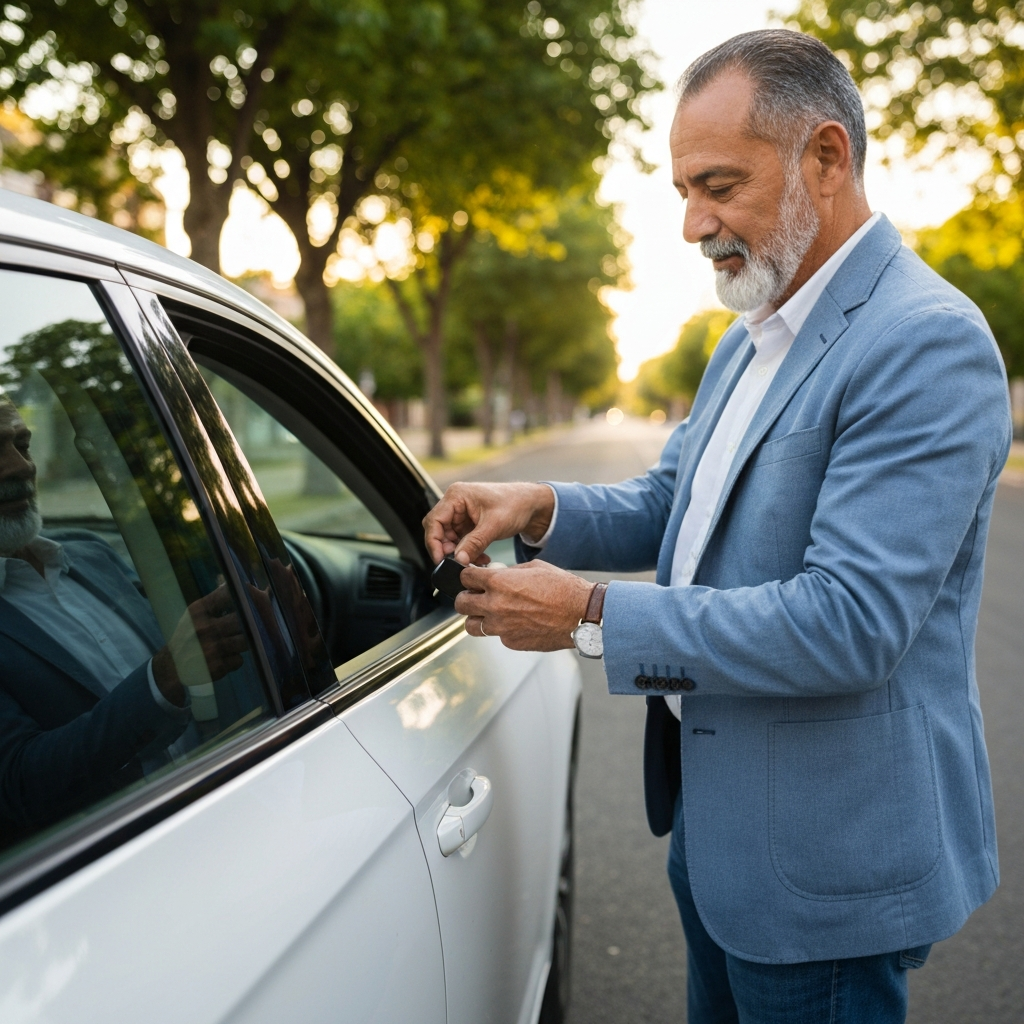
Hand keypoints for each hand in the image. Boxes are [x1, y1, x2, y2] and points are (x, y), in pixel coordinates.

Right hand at [152, 586, 247, 704]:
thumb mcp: (195, 614)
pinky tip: (225, 657)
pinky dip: (235, 659)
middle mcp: (204, 629)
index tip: (252, 599)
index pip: (229, 595)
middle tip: (253, 623)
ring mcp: (211, 649)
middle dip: (250, 622)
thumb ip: (218, 600)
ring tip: (235, 640)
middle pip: (243, 620)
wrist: (171, 666)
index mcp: (198, 611)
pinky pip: (239, 660)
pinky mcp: (216, 668)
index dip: (245, 597)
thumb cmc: (189, 634)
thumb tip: (245, 587)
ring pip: (245, 641)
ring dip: (244, 641)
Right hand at [423, 481, 554, 565]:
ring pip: (448, 538)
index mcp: (457, 496)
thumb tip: (458, 560)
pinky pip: (460, 541)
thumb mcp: (493, 526)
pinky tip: (479, 558)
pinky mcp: (468, 523)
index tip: (440, 559)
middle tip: (458, 563)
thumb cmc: (515, 504)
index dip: (434, 542)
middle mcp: (455, 503)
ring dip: (458, 553)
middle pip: (438, 530)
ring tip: (474, 562)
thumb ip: (474, 543)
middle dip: (446, 548)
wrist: (531, 505)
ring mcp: (461, 513)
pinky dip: (467, 551)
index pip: (434, 521)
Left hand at [454, 560, 592, 650]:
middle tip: (475, 596)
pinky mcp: (511, 642)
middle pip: (461, 604)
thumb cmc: (563, 589)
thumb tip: (496, 575)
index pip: (465, 578)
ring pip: (471, 626)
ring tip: (489, 613)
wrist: (581, 614)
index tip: (472, 578)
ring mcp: (502, 627)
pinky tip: (517, 623)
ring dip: (477, 618)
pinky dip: (502, 630)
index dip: (468, 576)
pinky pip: (496, 636)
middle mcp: (495, 605)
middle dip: (466, 598)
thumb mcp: (534, 568)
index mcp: (499, 582)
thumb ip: (509, 573)